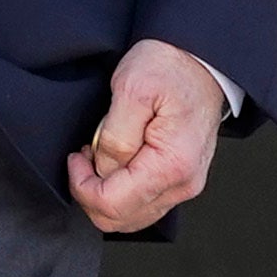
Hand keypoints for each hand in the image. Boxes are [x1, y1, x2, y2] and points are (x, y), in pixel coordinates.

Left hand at [67, 39, 224, 233]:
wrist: (199, 58)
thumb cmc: (169, 67)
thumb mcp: (131, 89)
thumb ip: (114, 137)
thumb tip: (103, 169)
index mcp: (171, 166)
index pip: (113, 204)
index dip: (82, 185)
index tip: (76, 156)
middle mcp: (183, 184)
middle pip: (121, 219)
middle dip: (91, 192)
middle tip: (84, 155)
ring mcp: (184, 184)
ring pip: (132, 216)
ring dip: (106, 192)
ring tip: (99, 154)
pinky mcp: (180, 178)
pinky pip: (144, 201)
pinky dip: (122, 189)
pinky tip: (115, 159)